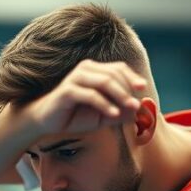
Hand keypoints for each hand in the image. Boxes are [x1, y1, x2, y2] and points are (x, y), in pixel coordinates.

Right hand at [25, 60, 146, 135]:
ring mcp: (75, 78)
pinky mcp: (67, 91)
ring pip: (104, 81)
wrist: (47, 122)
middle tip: (137, 105)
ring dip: (120, 95)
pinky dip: (105, 104)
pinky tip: (113, 114)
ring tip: (130, 108)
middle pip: (113, 74)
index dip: (132, 77)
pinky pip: (90, 95)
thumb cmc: (76, 116)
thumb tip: (138, 109)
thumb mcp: (103, 115)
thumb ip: (120, 112)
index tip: (143, 88)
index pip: (118, 68)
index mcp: (94, 70)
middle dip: (128, 89)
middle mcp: (85, 70)